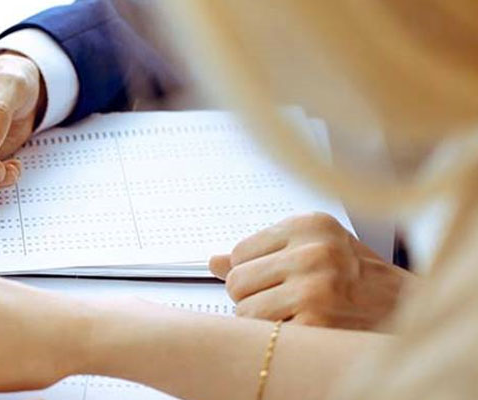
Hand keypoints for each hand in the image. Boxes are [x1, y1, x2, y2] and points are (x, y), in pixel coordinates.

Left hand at [209, 213, 415, 329]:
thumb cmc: (355, 275)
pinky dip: (276, 337)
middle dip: (250, 297)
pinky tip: (300, 328)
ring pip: (245, 310)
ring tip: (289, 314)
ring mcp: (315, 287)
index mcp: (310, 226)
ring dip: (260, 321)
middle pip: (237, 281)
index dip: (249, 272)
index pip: (240, 253)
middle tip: (279, 300)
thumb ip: (263, 252)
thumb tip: (212, 261)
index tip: (272, 278)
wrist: (404, 308)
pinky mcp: (317, 321)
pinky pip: (265, 334)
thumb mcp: (313, 248)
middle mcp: (313, 252)